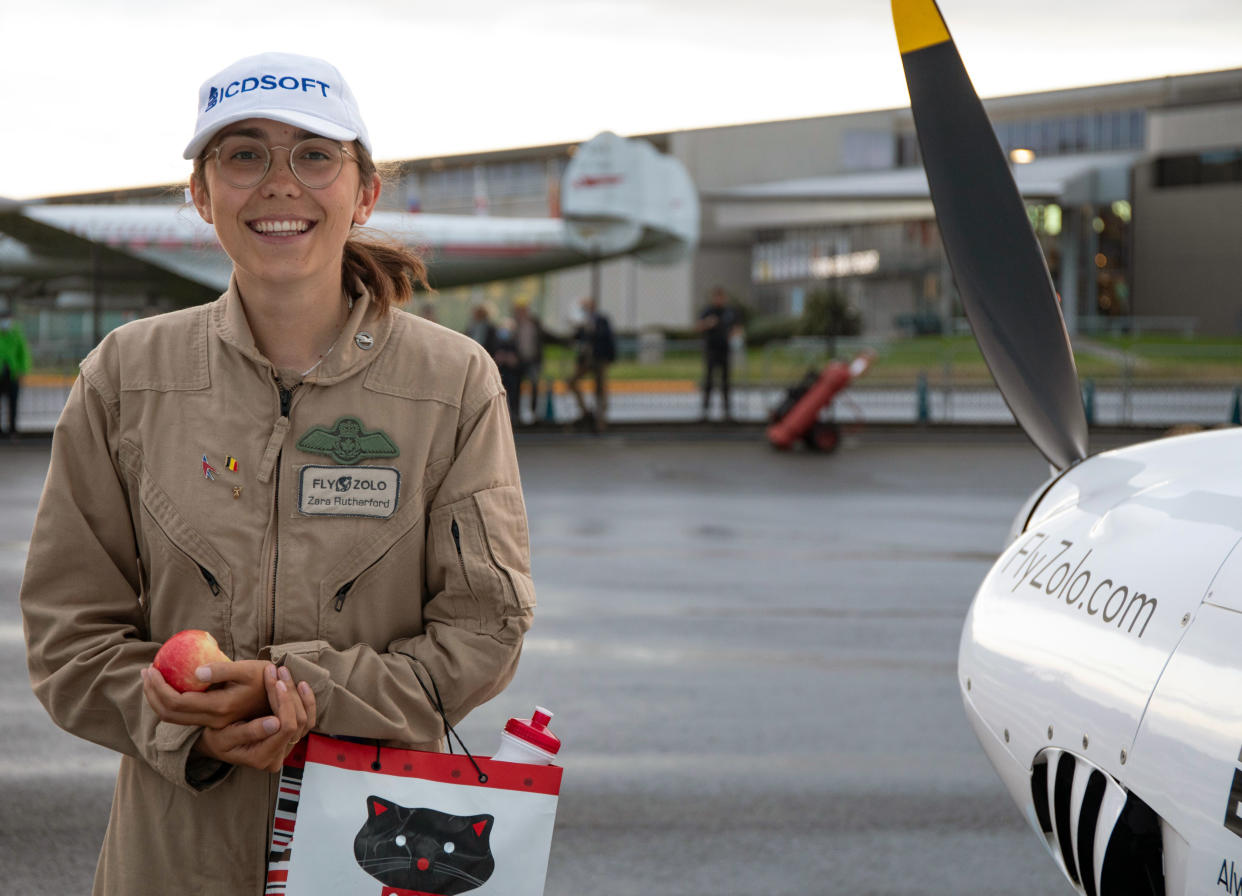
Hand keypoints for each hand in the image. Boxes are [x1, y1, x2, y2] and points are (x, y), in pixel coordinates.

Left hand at [142, 659, 273, 728]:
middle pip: (169, 714)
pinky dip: (170, 700)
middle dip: (151, 694)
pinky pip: (184, 714)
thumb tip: (196, 671)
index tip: (151, 668)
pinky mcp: (214, 719)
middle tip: (146, 672)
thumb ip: (223, 670)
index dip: (157, 687)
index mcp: (219, 708)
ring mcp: (213, 722)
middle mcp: (213, 720)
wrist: (284, 697)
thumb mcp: (248, 669)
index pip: (176, 702)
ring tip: (153, 677)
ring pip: (174, 717)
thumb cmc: (267, 678)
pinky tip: (170, 684)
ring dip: (157, 699)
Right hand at [192, 666, 317, 772]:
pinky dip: (306, 700)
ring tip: (285, 672)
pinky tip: (300, 683)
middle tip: (278, 670)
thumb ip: (249, 731)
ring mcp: (287, 747)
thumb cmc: (218, 738)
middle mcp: (279, 756)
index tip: (274, 681)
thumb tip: (276, 723)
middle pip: (298, 722)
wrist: (220, 740)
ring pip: (305, 719)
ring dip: (297, 693)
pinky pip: (308, 718)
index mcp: (263, 758)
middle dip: (289, 693)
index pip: (286, 728)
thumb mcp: (224, 736)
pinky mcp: (291, 737)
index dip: (283, 702)